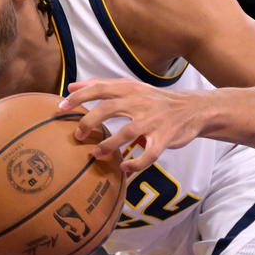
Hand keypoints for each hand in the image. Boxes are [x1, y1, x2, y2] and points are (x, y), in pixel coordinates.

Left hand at [60, 77, 200, 174]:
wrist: (193, 109)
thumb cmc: (155, 101)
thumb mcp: (131, 88)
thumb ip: (101, 86)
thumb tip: (72, 86)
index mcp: (129, 89)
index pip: (99, 89)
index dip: (78, 98)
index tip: (61, 109)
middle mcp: (140, 102)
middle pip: (108, 109)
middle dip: (89, 122)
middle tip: (77, 135)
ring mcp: (153, 121)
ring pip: (127, 132)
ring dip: (109, 145)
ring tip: (96, 154)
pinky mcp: (164, 138)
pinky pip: (149, 154)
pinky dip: (136, 164)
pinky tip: (125, 169)